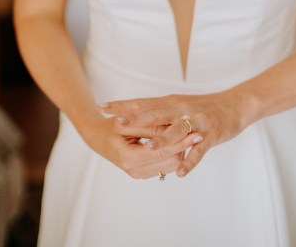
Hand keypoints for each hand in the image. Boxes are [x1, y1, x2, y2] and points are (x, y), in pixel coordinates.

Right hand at [79, 112, 199, 179]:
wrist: (97, 137)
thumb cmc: (110, 127)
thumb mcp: (127, 122)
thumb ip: (149, 126)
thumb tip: (173, 126)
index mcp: (129, 158)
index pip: (162, 152)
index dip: (180, 143)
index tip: (196, 133)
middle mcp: (135, 170)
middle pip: (170, 162)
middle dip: (184, 148)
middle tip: (198, 133)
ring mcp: (139, 173)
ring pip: (170, 165)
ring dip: (180, 151)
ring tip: (191, 135)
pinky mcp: (144, 170)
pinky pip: (165, 165)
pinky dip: (173, 154)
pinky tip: (180, 142)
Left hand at [98, 88, 248, 177]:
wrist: (235, 104)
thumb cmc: (204, 106)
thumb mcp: (180, 104)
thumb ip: (160, 110)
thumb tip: (136, 113)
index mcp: (171, 102)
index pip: (143, 103)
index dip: (123, 105)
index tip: (102, 107)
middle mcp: (181, 109)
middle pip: (155, 114)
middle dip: (135, 120)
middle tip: (116, 124)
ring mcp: (196, 122)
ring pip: (176, 131)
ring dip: (161, 140)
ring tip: (146, 148)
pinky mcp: (210, 134)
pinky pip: (199, 150)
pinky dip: (190, 160)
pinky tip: (180, 172)